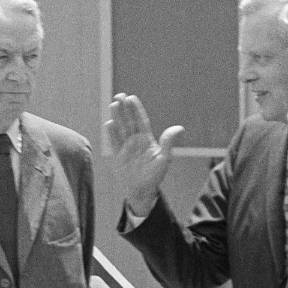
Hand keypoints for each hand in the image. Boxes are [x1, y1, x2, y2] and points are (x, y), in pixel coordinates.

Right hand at [105, 93, 184, 216]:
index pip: (141, 121)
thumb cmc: (155, 176)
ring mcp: (125, 148)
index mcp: (146, 140)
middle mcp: (135, 141)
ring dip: (117, 117)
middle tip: (120, 95)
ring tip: (113, 104)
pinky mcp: (117, 156)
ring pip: (120, 129)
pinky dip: (111, 133)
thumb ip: (168, 142)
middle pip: (129, 121)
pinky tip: (109, 123)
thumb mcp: (164, 159)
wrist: (142, 191)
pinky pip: (113, 142)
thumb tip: (179, 128)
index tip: (131, 98)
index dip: (136, 110)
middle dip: (124, 109)